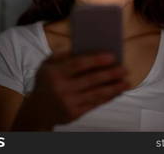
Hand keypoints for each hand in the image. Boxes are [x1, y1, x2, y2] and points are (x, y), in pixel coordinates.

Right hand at [13, 50, 129, 129]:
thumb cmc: (46, 82)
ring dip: (113, 88)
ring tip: (126, 82)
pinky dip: (107, 97)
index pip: (78, 64)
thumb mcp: (47, 65)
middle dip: (110, 74)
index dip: (96, 60)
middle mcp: (61, 88)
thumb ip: (63, 55)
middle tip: (124, 69)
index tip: (112, 56)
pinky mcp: (74, 114)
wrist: (37, 110)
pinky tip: (116, 91)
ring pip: (96, 94)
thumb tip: (85, 48)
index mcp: (55, 73)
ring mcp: (68, 102)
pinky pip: (95, 104)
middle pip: (91, 80)